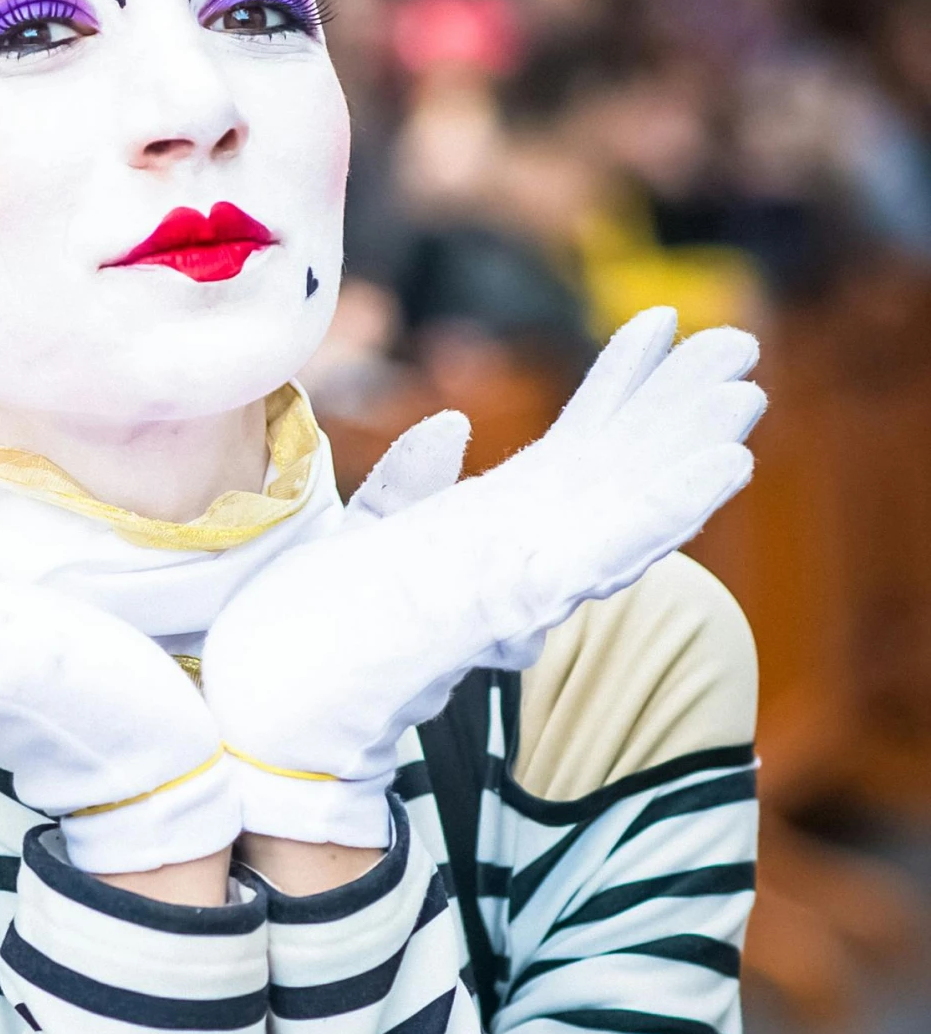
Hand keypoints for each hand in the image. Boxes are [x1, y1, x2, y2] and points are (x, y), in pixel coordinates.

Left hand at [202, 309, 762, 846]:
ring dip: (690, 456)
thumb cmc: (326, 630)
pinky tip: (718, 472)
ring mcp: (524, 579)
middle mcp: (521, 552)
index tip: (662, 322)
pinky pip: (597, 555)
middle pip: (619, 467)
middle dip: (680, 407)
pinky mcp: (511, 606)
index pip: (572, 445)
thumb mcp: (367, 534)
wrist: (283, 711)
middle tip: (744, 342)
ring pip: (629, 507)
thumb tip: (452, 429)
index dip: (619, 385)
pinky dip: (661, 513)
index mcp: (492, 527)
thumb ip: (411, 484)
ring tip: (748, 399)